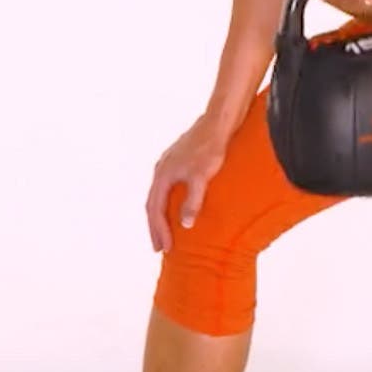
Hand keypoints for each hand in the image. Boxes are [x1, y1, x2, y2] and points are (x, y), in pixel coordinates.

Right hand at [146, 115, 232, 251]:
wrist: (218, 122)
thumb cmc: (210, 148)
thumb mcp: (202, 178)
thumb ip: (193, 202)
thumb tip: (185, 225)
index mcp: (162, 175)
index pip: (155, 210)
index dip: (159, 231)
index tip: (165, 249)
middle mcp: (161, 170)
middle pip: (153, 204)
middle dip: (155, 227)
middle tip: (159, 247)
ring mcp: (169, 164)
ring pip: (159, 195)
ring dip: (160, 215)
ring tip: (165, 231)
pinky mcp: (179, 160)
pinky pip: (167, 188)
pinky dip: (168, 203)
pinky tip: (177, 207)